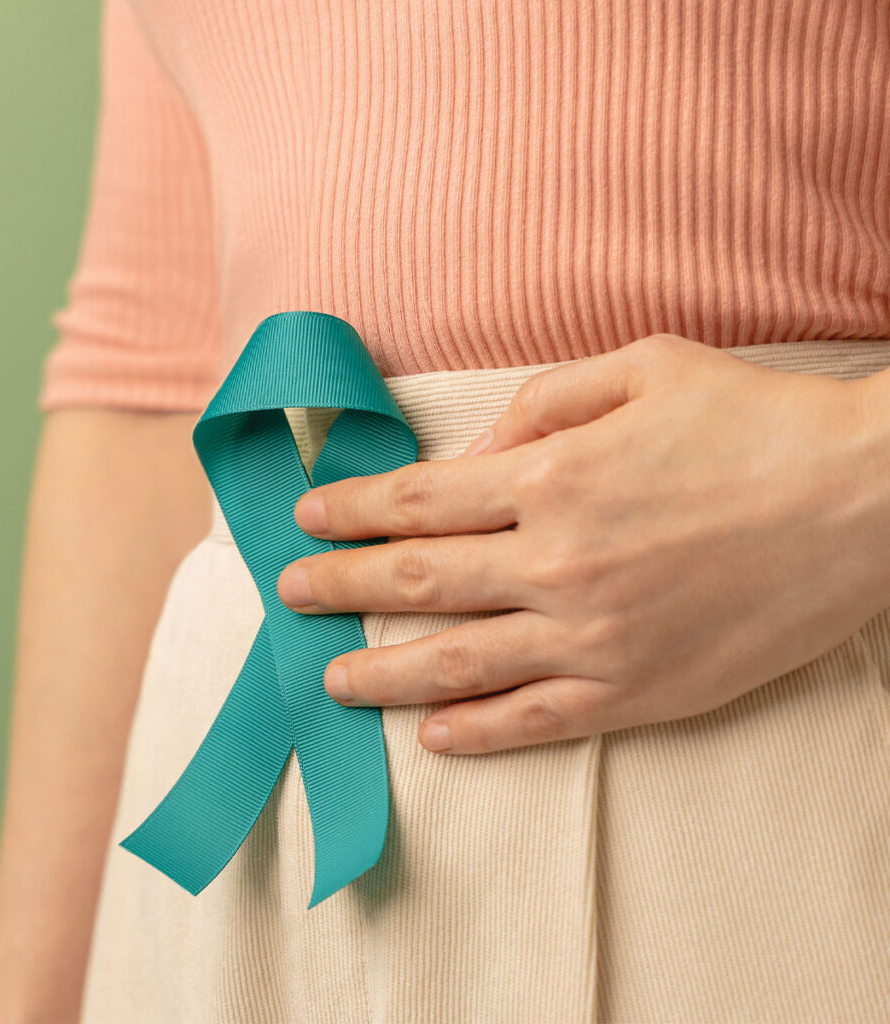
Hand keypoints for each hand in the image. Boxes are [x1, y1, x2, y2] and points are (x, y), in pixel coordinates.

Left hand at [276, 334, 889, 754]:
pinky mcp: (638, 689)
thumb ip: (543, 405)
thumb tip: (475, 450)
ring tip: (331, 680)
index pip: (418, 500)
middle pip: (417, 582)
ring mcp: (594, 635)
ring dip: (382, 674)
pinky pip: (537, 720)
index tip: (309, 519)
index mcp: (551, 477)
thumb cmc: (754, 420)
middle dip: (339, 587)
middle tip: (288, 595)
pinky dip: (478, 732)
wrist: (866, 499)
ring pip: (457, 663)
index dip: (353, 510)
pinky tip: (432, 736)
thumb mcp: (643, 368)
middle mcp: (557, 562)